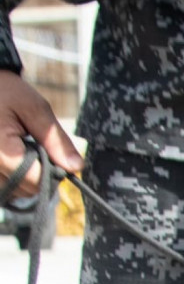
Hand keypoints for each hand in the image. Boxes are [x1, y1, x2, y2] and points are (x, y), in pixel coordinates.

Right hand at [0, 70, 83, 199]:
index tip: (54, 154)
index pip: (35, 181)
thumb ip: (56, 140)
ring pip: (15, 190)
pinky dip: (13, 174)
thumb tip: (76, 167)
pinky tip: (14, 155)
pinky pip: (3, 184)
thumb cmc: (6, 92)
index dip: (53, 172)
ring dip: (25, 176)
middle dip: (40, 173)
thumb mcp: (35, 108)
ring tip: (21, 148)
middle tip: (36, 146)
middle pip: (26, 189)